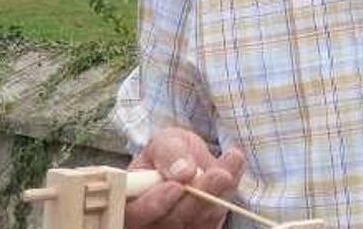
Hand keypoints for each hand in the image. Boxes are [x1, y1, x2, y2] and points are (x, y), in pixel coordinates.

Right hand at [124, 127, 245, 228]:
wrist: (191, 161)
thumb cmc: (170, 152)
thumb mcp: (166, 141)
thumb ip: (169, 153)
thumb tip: (183, 171)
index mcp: (130, 202)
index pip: (134, 213)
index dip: (154, 204)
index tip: (176, 186)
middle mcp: (149, 223)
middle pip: (171, 222)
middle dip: (197, 197)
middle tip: (219, 174)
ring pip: (196, 223)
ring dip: (216, 197)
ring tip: (226, 170)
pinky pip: (213, 222)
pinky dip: (226, 197)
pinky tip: (232, 172)